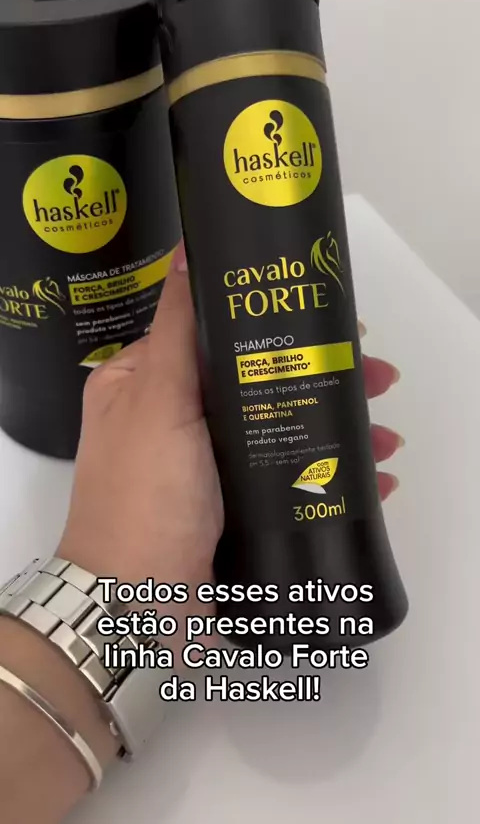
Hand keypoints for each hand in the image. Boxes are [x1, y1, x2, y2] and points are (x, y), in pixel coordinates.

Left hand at [60, 245, 403, 607]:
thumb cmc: (142, 495)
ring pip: (281, 427)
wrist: (137, 604)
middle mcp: (175, 418)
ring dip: (337, 427)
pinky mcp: (235, 506)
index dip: (274, 324)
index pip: (215, 334)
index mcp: (145, 383)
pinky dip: (329, 474)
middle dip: (322, 377)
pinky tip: (371, 477)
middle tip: (377, 377)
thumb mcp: (156, 400)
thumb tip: (187, 253)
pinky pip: (288, 477)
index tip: (333, 324)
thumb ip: (177, 330)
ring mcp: (207, 465)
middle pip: (259, 380)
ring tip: (385, 436)